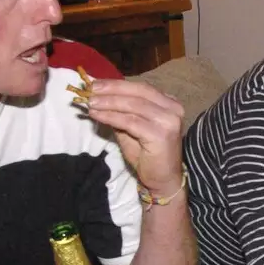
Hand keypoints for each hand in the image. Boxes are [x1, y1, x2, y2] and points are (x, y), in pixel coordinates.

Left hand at [81, 76, 186, 197]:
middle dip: (112, 90)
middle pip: (139, 92)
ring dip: (109, 103)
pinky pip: (130, 121)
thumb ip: (122, 112)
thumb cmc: (148, 156)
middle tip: (91, 90)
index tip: (96, 84)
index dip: (118, 84)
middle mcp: (173, 109)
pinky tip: (97, 115)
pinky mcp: (160, 134)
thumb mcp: (133, 129)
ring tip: (91, 103)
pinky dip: (111, 116)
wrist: (163, 180)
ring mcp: (168, 121)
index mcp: (169, 104)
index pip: (142, 88)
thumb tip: (99, 98)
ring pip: (133, 106)